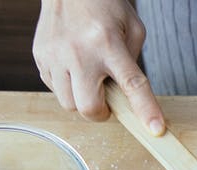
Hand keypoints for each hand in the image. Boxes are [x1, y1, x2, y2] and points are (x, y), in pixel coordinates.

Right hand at [32, 0, 164, 134]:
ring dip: (82, 100)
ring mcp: (55, 55)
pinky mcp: (40, 57)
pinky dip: (67, 87)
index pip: (131, 84)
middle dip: (101, 112)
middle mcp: (79, 52)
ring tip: (89, 78)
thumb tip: (126, 98)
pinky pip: (54, 90)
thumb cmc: (105, 8)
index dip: (145, 110)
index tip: (155, 130)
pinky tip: (73, 68)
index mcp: (109, 44)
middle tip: (107, 98)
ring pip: (69, 104)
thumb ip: (133, 64)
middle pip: (89, 107)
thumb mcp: (133, 29)